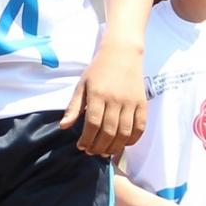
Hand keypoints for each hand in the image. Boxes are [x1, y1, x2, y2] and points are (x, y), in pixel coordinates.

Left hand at [61, 43, 145, 157]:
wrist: (122, 53)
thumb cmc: (99, 70)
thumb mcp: (82, 85)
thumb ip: (73, 107)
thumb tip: (63, 127)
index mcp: (98, 94)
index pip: (92, 124)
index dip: (87, 139)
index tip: (81, 146)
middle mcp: (115, 99)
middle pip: (108, 131)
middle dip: (98, 147)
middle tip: (92, 152)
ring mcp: (131, 102)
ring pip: (124, 133)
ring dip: (114, 147)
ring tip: (105, 152)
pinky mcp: (142, 103)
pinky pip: (140, 127)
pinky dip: (132, 140)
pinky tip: (123, 144)